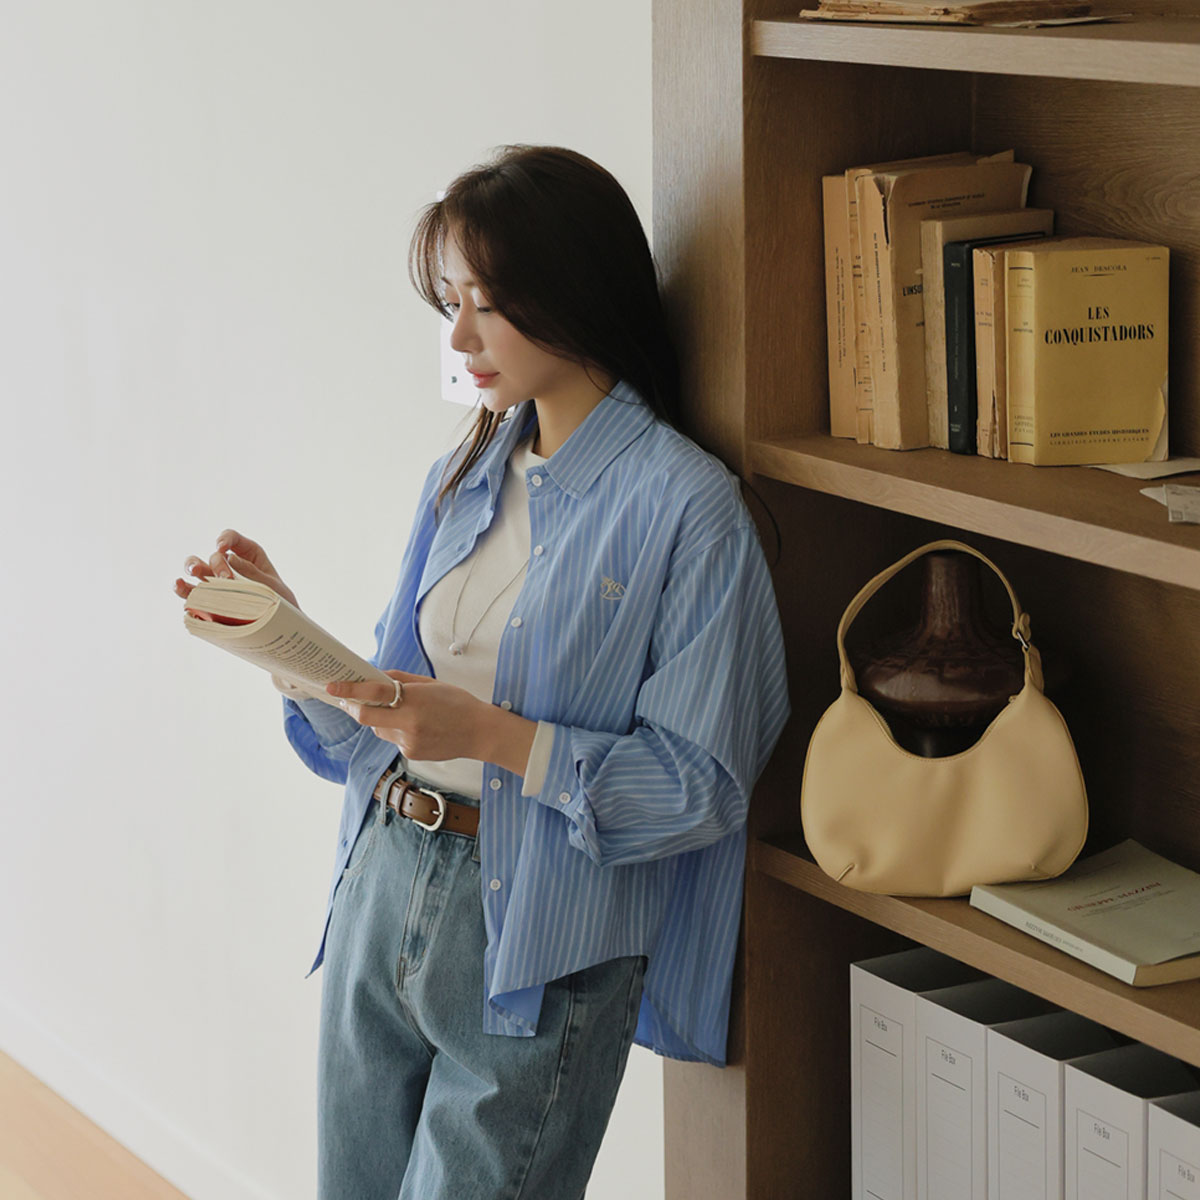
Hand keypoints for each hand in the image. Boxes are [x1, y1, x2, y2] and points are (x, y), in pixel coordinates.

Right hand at [174, 529, 298, 608]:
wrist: (278, 628)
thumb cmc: (280, 602)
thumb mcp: (274, 587)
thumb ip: (254, 573)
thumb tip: (231, 559)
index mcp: (247, 555)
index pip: (231, 538)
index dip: (224, 539)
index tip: (221, 547)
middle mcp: (228, 565)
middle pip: (213, 556)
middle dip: (216, 564)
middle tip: (226, 579)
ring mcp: (215, 581)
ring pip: (196, 567)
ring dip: (192, 567)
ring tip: (194, 573)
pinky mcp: (206, 599)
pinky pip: (190, 591)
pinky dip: (182, 587)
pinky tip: (179, 586)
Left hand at [328, 671, 536, 772]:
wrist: (480, 733)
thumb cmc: (458, 703)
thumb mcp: (430, 684)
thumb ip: (401, 680)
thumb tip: (375, 676)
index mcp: (415, 701)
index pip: (375, 694)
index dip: (350, 690)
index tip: (332, 687)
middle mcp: (409, 724)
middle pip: (366, 718)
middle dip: (354, 707)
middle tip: (348, 699)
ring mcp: (409, 742)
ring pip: (378, 730)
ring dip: (380, 719)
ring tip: (402, 712)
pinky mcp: (411, 753)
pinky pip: (393, 739)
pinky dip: (396, 730)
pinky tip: (417, 726)